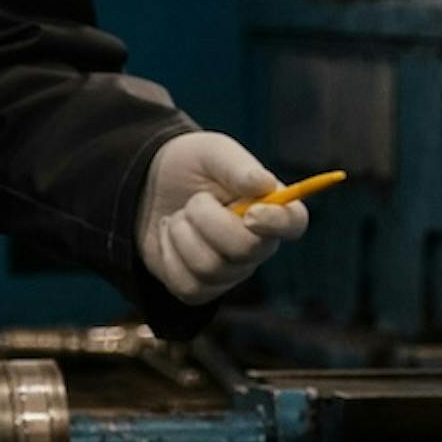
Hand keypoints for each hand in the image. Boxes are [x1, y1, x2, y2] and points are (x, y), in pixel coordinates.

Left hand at [137, 131, 306, 303]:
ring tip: (179, 216)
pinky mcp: (202, 289)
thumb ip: (237, 167)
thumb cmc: (190, 166)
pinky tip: (170, 237)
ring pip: (210, 268)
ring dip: (182, 234)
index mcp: (269, 207)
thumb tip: (265, 183)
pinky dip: (169, 255)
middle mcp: (257, 245)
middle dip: (208, 220)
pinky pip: (187, 285)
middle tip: (195, 200)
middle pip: (246, 250)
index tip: (251, 214)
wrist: (148, 187)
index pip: (293, 223)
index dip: (278, 223)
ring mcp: (231, 271)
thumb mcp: (211, 152)